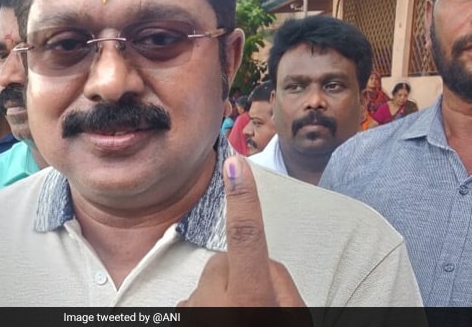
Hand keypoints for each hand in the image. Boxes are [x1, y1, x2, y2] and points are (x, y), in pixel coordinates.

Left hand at [178, 155, 306, 308]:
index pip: (246, 236)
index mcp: (250, 301)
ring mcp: (195, 307)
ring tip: (245, 317)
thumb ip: (283, 286)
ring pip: (215, 277)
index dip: (242, 197)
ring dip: (229, 292)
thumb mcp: (292, 319)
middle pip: (231, 259)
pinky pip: (201, 295)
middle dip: (249, 273)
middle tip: (264, 305)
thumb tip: (265, 264)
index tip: (235, 163)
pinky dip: (213, 304)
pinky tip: (226, 320)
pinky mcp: (183, 315)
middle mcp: (216, 301)